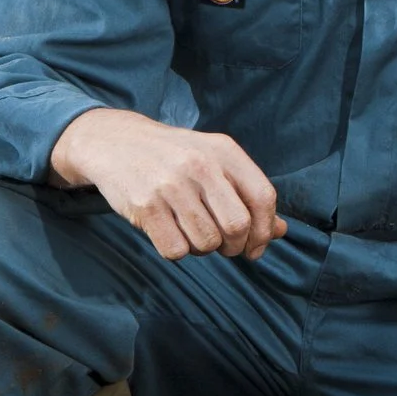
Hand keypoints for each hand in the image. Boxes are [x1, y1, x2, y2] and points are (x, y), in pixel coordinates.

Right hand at [48, 108, 288, 261]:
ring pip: (206, 242)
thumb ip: (247, 194)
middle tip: (223, 245)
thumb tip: (282, 231)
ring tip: (191, 233)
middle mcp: (200, 165)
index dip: (266, 229)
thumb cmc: (173, 157)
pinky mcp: (145, 206)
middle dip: (234, 246)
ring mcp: (171, 185)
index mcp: (224, 151)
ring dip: (203, 249)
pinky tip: (170, 234)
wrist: (114, 143)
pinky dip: (177, 252)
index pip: (263, 197)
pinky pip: (175, 250)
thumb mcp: (214, 162)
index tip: (256, 246)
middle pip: (238, 225)